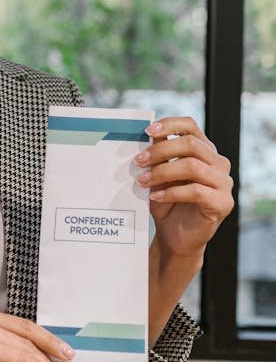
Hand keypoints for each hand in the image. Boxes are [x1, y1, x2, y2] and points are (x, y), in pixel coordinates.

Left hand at [135, 116, 233, 259]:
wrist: (174, 237)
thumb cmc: (167, 203)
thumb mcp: (159, 176)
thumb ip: (158, 156)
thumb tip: (147, 135)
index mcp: (204, 151)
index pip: (191, 126)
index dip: (170, 124)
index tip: (148, 131)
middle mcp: (218, 164)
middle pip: (191, 144)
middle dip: (161, 151)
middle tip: (138, 161)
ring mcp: (223, 183)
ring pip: (193, 166)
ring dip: (163, 172)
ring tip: (142, 181)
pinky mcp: (222, 203)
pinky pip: (196, 191)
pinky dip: (172, 192)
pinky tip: (156, 196)